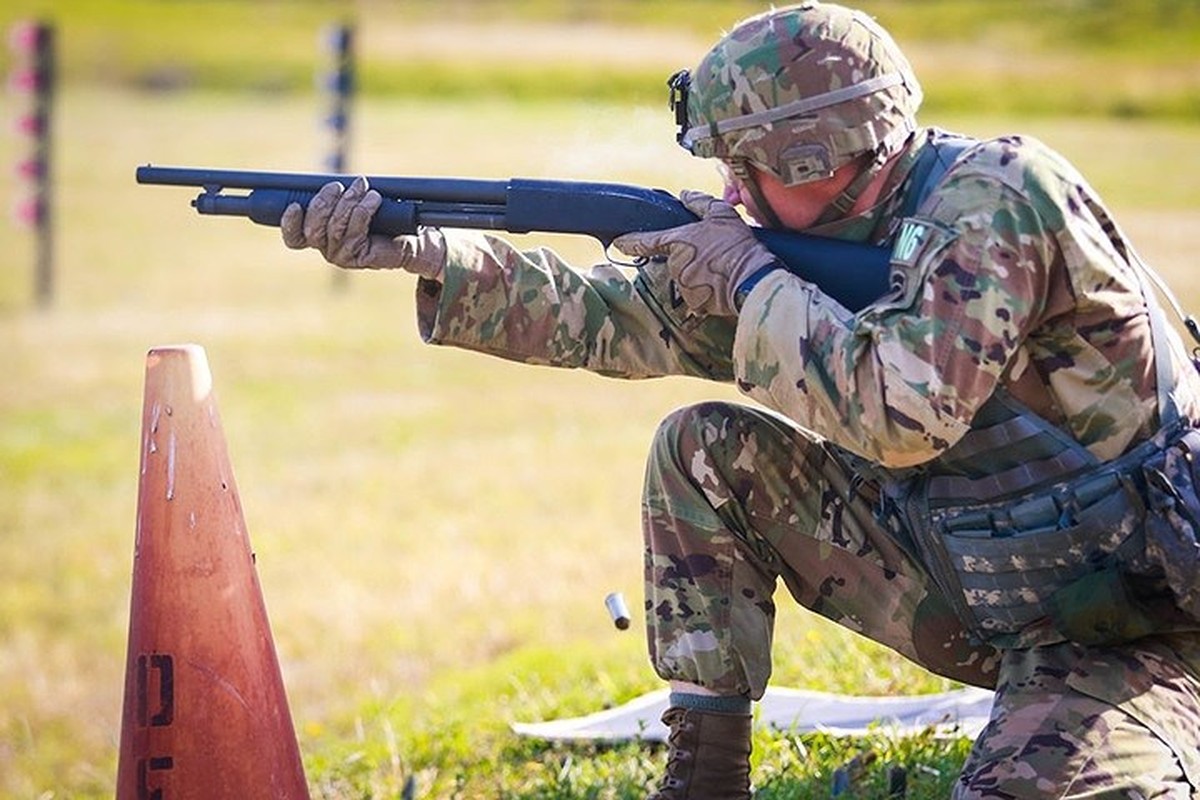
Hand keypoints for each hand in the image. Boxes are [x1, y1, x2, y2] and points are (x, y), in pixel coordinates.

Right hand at [280, 177, 444, 278]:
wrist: (410, 235)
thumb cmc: (380, 215)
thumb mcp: (353, 201)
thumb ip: (336, 196)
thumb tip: (328, 183)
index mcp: (319, 237)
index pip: (294, 238)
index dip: (290, 224)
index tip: (295, 205)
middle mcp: (327, 249)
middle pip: (312, 230)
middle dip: (323, 203)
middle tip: (338, 186)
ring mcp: (342, 256)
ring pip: (335, 227)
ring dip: (348, 202)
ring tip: (362, 187)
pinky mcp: (360, 258)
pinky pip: (356, 231)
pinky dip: (364, 210)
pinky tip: (374, 199)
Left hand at [612, 190, 776, 315]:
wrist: (752, 279)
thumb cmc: (737, 245)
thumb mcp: (721, 215)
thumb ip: (699, 203)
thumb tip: (684, 194)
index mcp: (677, 242)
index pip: (645, 241)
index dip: (629, 241)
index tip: (617, 242)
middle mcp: (675, 265)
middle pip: (675, 260)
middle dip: (690, 257)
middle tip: (714, 255)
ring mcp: (683, 286)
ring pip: (686, 278)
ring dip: (699, 274)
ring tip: (721, 269)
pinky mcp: (694, 303)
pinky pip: (696, 295)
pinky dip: (707, 291)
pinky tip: (722, 284)